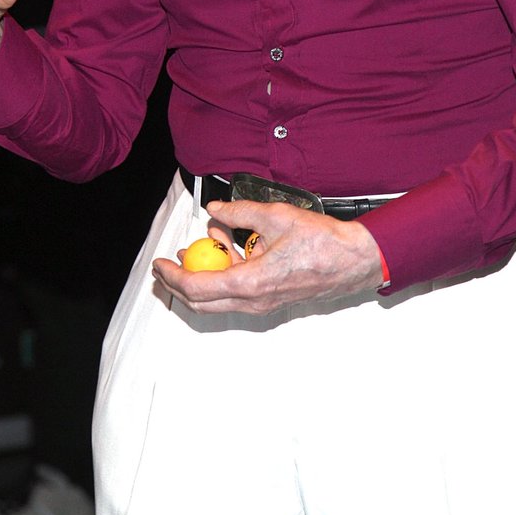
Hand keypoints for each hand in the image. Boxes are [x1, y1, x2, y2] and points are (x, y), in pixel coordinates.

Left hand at [151, 199, 384, 314]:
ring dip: (204, 274)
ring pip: (218, 299)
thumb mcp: (276, 216)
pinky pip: (236, 292)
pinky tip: (229, 245)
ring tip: (205, 241)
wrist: (354, 261)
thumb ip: (239, 212)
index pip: (198, 287)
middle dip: (179, 282)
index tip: (160, 263)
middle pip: (201, 302)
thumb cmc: (323, 242)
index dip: (173, 276)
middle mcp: (254, 301)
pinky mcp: (270, 301)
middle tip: (167, 264)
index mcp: (252, 282)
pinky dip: (225, 272)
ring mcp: (263, 305)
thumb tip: (215, 209)